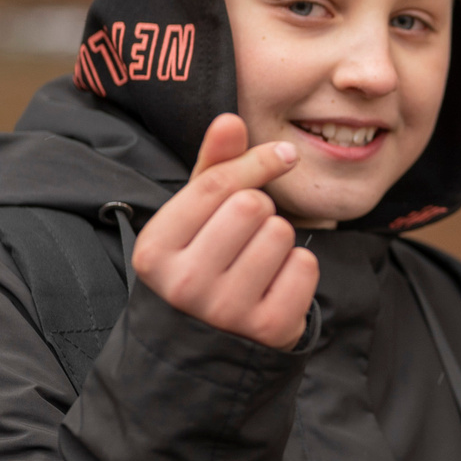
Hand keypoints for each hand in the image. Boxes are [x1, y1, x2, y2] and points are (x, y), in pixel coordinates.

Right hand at [129, 113, 320, 349]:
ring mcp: (225, 312)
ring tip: (258, 260)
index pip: (218, 184)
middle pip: (252, 206)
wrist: (209, 343)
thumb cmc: (203, 261)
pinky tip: (276, 284)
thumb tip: (230, 118)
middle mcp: (184, 285)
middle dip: (262, 209)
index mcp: (155, 249)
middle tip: (247, 234)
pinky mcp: (268, 330)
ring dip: (279, 238)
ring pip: (281, 234)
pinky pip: (305, 266)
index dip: (256, 162)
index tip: (282, 155)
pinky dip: (299, 268)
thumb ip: (215, 166)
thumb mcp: (197, 215)